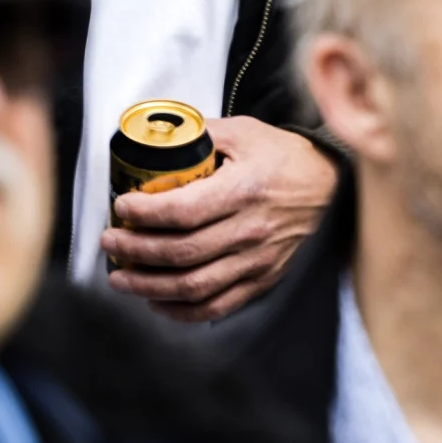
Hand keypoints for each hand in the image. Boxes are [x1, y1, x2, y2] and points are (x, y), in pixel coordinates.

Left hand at [103, 116, 335, 317]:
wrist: (332, 186)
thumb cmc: (285, 157)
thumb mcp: (244, 132)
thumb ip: (201, 134)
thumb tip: (156, 138)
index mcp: (243, 190)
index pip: (183, 211)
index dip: (144, 214)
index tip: (120, 207)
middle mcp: (250, 231)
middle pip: (181, 253)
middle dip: (135, 251)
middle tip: (109, 243)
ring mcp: (257, 261)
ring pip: (193, 286)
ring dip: (148, 286)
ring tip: (120, 278)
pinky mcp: (262, 280)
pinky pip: (217, 306)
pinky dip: (181, 311)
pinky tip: (156, 301)